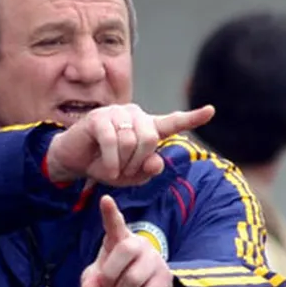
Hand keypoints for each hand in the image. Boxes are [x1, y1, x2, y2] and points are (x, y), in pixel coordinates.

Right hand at [46, 103, 214, 186]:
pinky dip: (111, 161)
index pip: (173, 122)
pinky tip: (106, 171)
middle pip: (151, 138)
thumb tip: (156, 161)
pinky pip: (112, 140)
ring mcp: (116, 113)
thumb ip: (148, 171)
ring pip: (131, 141)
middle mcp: (135, 116)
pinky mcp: (98, 117)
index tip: (211, 111)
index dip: (193, 118)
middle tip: (126, 172)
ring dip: (122, 164)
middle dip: (138, 162)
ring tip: (112, 170)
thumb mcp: (130, 176)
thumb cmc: (105, 165)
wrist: (74, 162)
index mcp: (147, 128)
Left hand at [80, 195, 173, 286]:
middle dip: (110, 273)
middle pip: (125, 249)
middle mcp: (139, 244)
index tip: (105, 199)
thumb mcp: (98, 282)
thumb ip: (91, 281)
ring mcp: (154, 260)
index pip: (115, 224)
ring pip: (133, 278)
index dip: (110, 213)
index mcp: (119, 240)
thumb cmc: (117, 281)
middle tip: (104, 286)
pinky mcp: (165, 278)